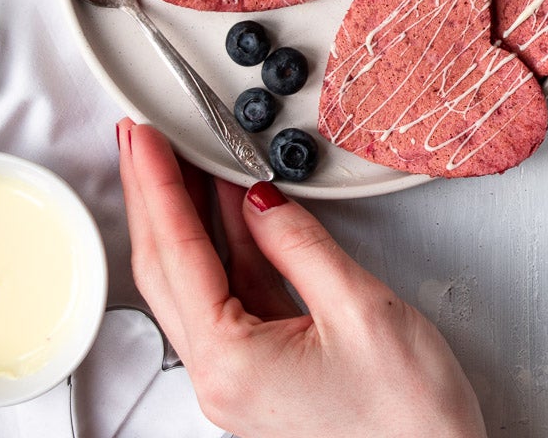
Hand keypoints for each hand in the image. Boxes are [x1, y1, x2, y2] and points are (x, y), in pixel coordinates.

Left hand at [117, 118, 486, 437]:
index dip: (157, 184)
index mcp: (230, 362)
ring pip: (194, 275)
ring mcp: (239, 370)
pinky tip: (233, 203)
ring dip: (184, 213)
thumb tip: (261, 198)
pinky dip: (229, 239)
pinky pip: (232, 288)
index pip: (178, 252)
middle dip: (149, 194)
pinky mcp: (264, 363)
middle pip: (166, 266)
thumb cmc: (408, 417)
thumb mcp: (359, 308)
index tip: (144, 137)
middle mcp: (221, 373)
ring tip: (176, 157)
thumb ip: (300, 244)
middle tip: (139, 136)